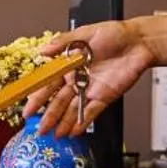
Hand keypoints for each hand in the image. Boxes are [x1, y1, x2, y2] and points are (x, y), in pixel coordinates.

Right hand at [27, 21, 153, 136]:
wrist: (138, 42)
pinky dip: (82, 121)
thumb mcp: (85, 33)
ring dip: (63, 123)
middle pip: (59, 101)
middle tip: (39, 129)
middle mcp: (77, 79)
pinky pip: (91, 111)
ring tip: (55, 135)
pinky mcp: (104, 96)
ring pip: (73, 109)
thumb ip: (63, 42)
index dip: (38, 98)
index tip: (28, 109)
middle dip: (48, 116)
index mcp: (68, 65)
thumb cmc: (113, 33)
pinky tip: (74, 131)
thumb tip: (43, 50)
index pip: (49, 84)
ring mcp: (90, 89)